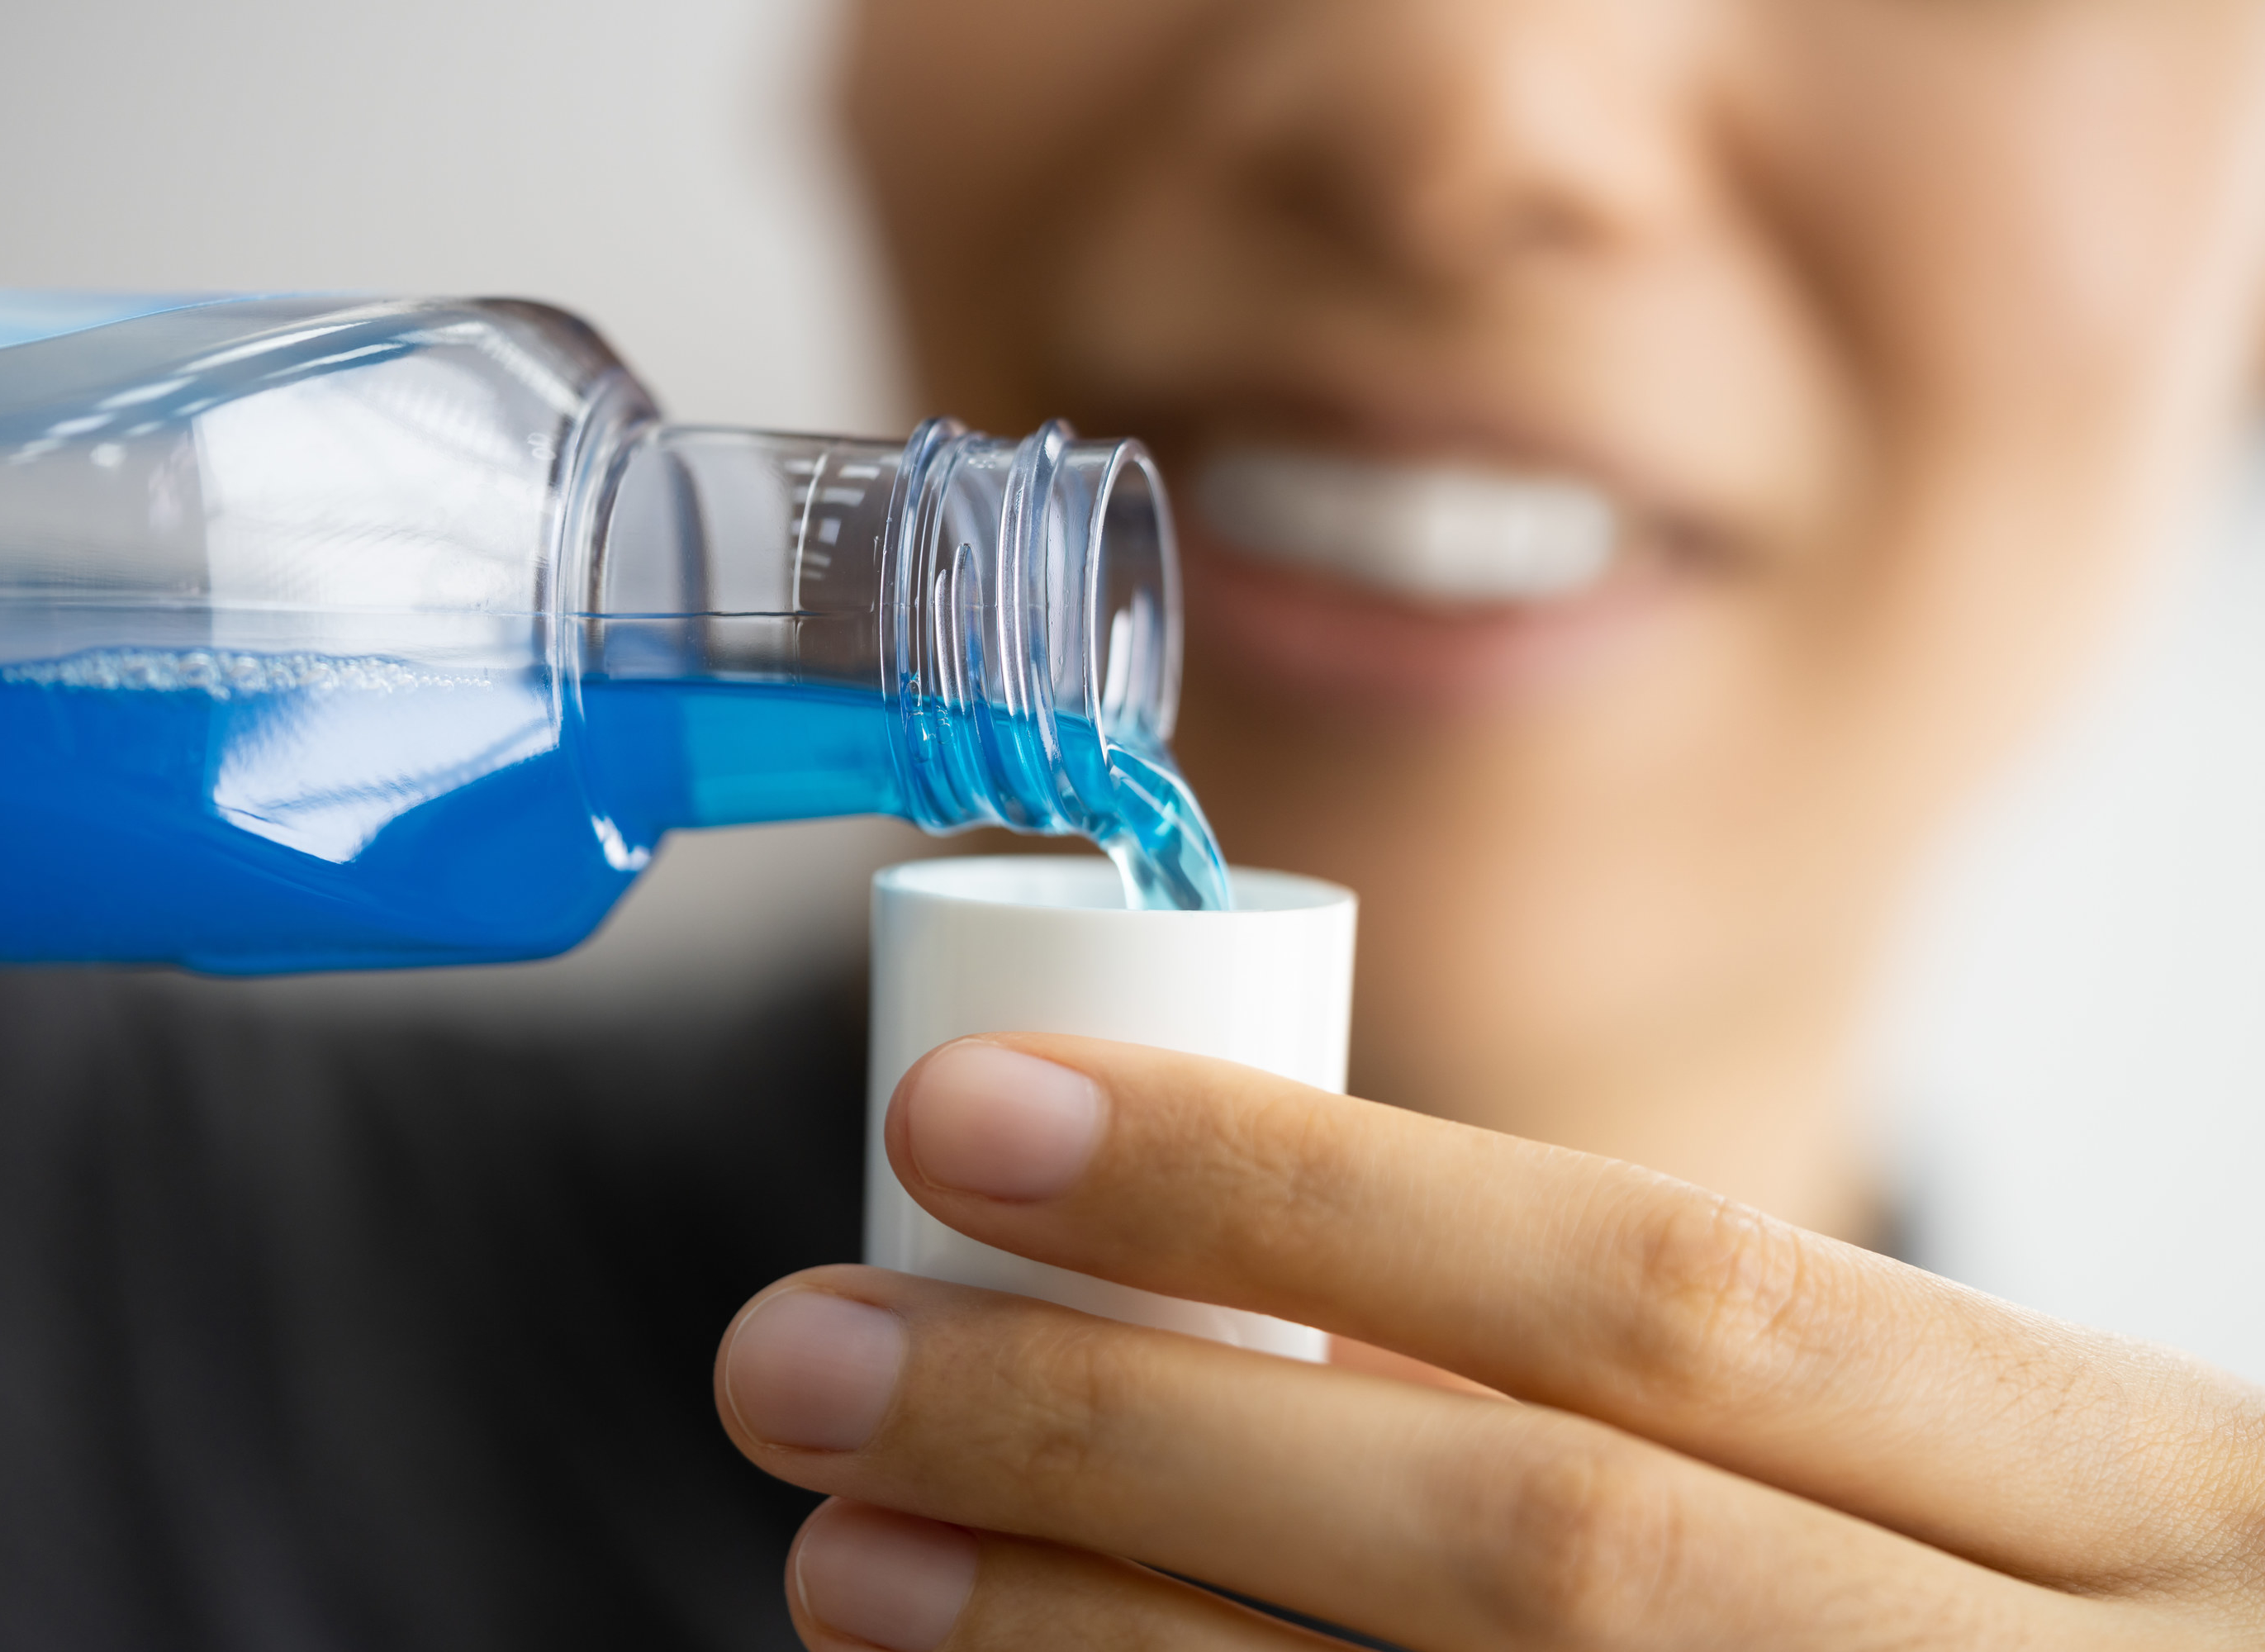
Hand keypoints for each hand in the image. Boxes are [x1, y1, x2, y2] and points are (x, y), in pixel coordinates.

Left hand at [714, 1035, 2264, 1648]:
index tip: (973, 1112)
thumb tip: (1240, 1276)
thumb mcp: (1971, 1489)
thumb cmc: (2040, 1629)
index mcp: (2121, 1496)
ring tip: (846, 1553)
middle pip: (1516, 1536)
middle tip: (804, 1350)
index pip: (1654, 1287)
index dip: (1287, 1187)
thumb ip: (1642, 1391)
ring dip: (1092, 1642)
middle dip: (1118, 1429)